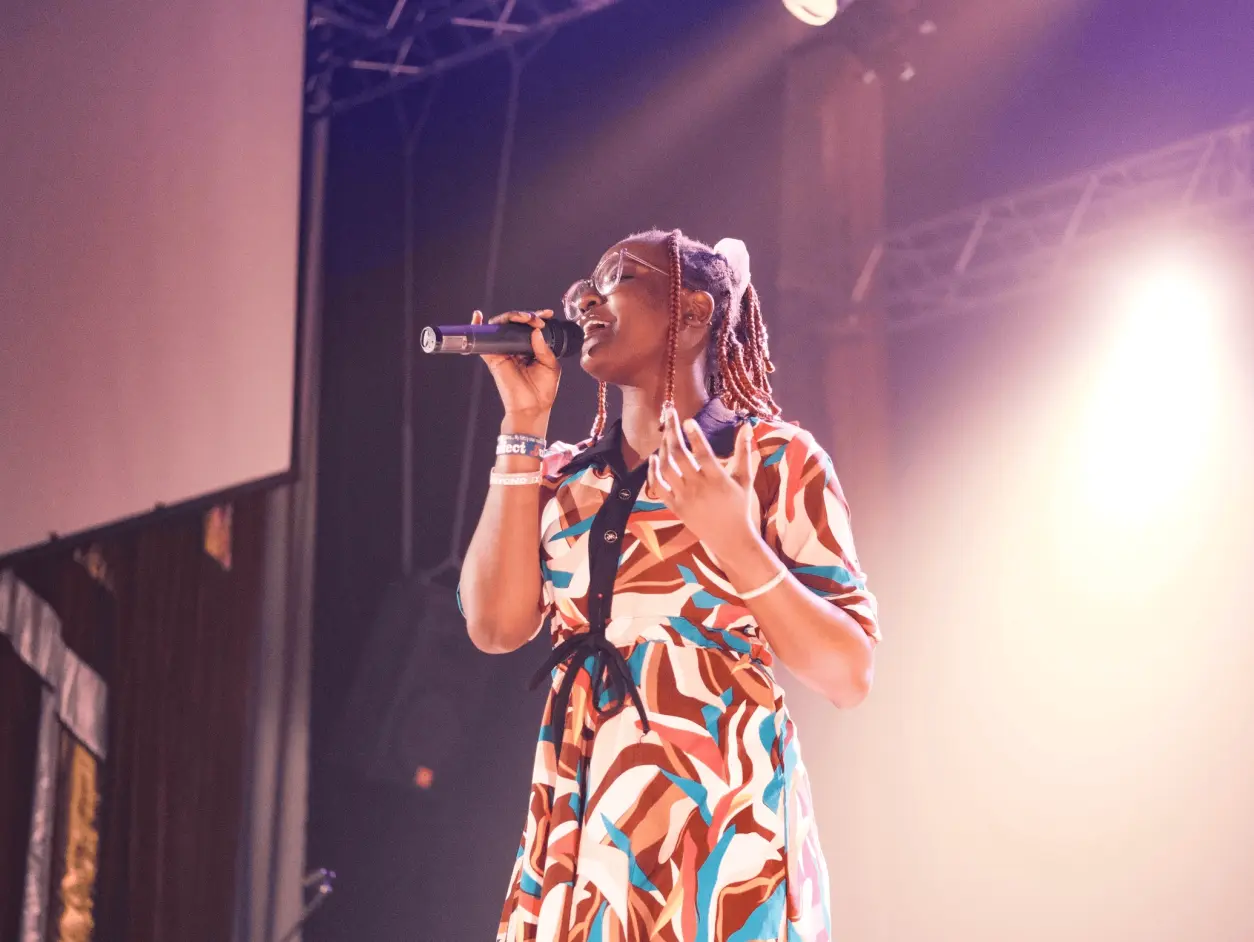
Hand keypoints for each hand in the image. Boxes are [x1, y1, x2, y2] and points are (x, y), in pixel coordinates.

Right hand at [473, 309, 560, 423]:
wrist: (531, 407)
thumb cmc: (542, 390)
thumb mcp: (551, 366)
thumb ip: (544, 348)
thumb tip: (536, 331)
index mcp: (531, 347)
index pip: (531, 327)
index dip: (537, 317)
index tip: (547, 314)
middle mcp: (516, 347)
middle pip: (516, 323)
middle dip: (526, 315)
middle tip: (536, 320)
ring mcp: (504, 351)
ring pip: (502, 326)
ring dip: (511, 316)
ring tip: (523, 318)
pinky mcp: (493, 358)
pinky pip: (483, 341)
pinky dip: (479, 327)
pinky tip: (478, 317)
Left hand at [647, 410, 758, 563]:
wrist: (730, 538)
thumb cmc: (740, 505)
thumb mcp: (745, 479)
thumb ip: (744, 452)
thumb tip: (747, 426)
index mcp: (718, 480)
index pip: (703, 454)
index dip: (695, 436)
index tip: (688, 420)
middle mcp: (699, 488)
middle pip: (679, 457)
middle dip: (671, 432)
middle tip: (669, 413)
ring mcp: (684, 498)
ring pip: (666, 469)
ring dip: (662, 448)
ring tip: (665, 433)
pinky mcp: (675, 507)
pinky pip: (658, 488)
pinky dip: (653, 472)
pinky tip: (654, 458)